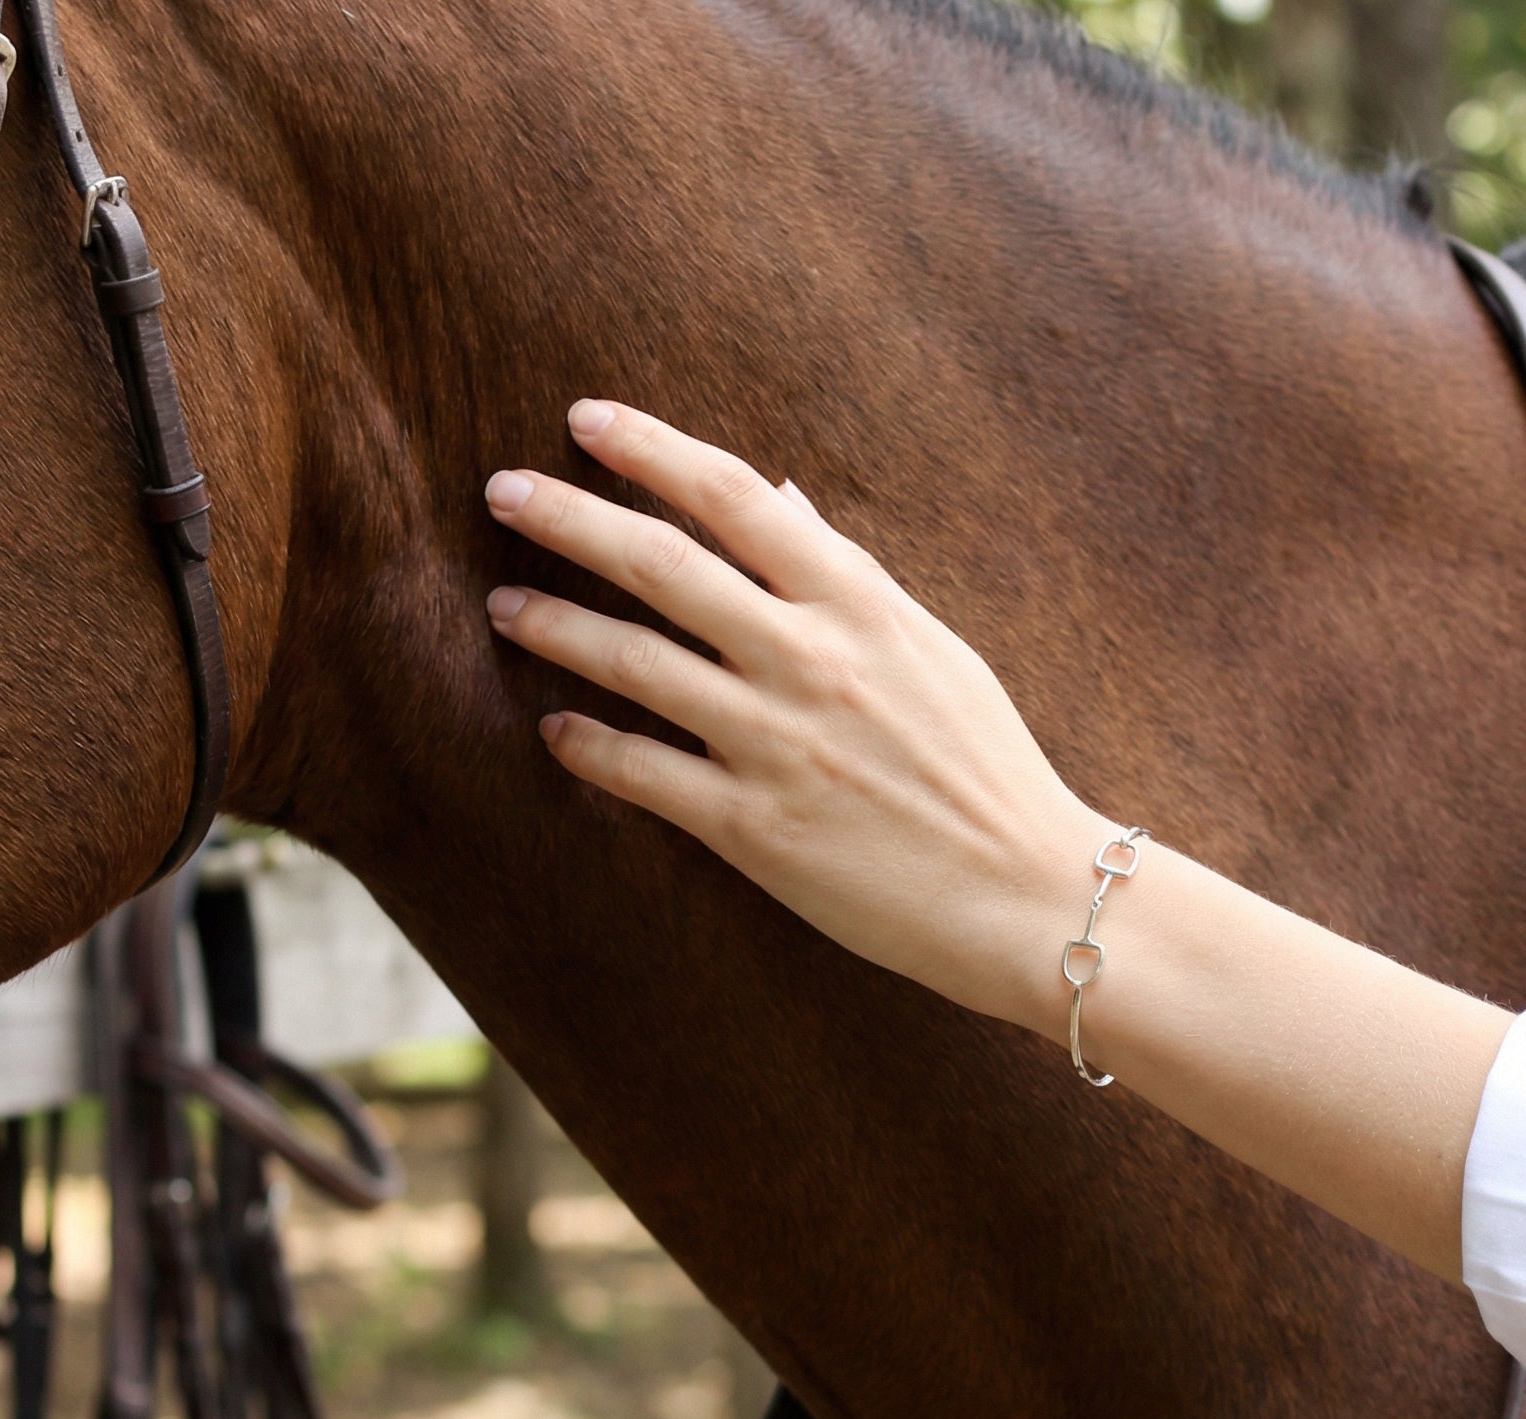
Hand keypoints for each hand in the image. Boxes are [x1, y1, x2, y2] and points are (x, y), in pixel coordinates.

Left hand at [482, 400, 1106, 1042]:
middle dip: (570, 517)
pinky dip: (590, 747)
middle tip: (501, 490)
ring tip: (503, 603)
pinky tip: (554, 729)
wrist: (1024, 890)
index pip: (734, 496)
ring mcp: (777, 744)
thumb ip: (849, 573)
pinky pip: (646, 774)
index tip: (584, 420)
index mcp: (858, 603)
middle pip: (663, 565)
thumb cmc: (985, 764)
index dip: (650, 448)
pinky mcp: (755, 829)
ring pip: (636, 664)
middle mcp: (810, 660)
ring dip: (557, 625)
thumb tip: (781, 497)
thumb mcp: (931, 648)